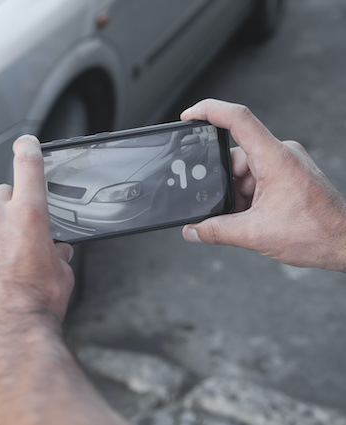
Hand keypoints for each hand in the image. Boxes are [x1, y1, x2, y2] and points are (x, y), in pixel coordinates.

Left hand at [0, 135, 74, 347]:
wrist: (8, 332)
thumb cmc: (37, 305)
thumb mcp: (62, 274)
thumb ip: (58, 253)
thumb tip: (57, 250)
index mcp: (30, 215)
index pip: (28, 165)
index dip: (27, 148)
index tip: (24, 142)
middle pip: (1, 191)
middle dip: (9, 204)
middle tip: (15, 230)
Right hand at [181, 99, 345, 271]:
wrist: (345, 244)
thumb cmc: (317, 233)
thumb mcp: (256, 234)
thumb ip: (216, 231)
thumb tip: (192, 231)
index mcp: (275, 158)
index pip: (238, 119)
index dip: (208, 111)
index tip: (188, 116)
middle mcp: (281, 154)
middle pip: (234, 156)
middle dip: (221, 182)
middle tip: (218, 206)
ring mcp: (286, 164)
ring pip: (244, 171)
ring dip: (235, 194)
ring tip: (243, 218)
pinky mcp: (289, 175)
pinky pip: (256, 178)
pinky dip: (246, 197)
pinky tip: (250, 217)